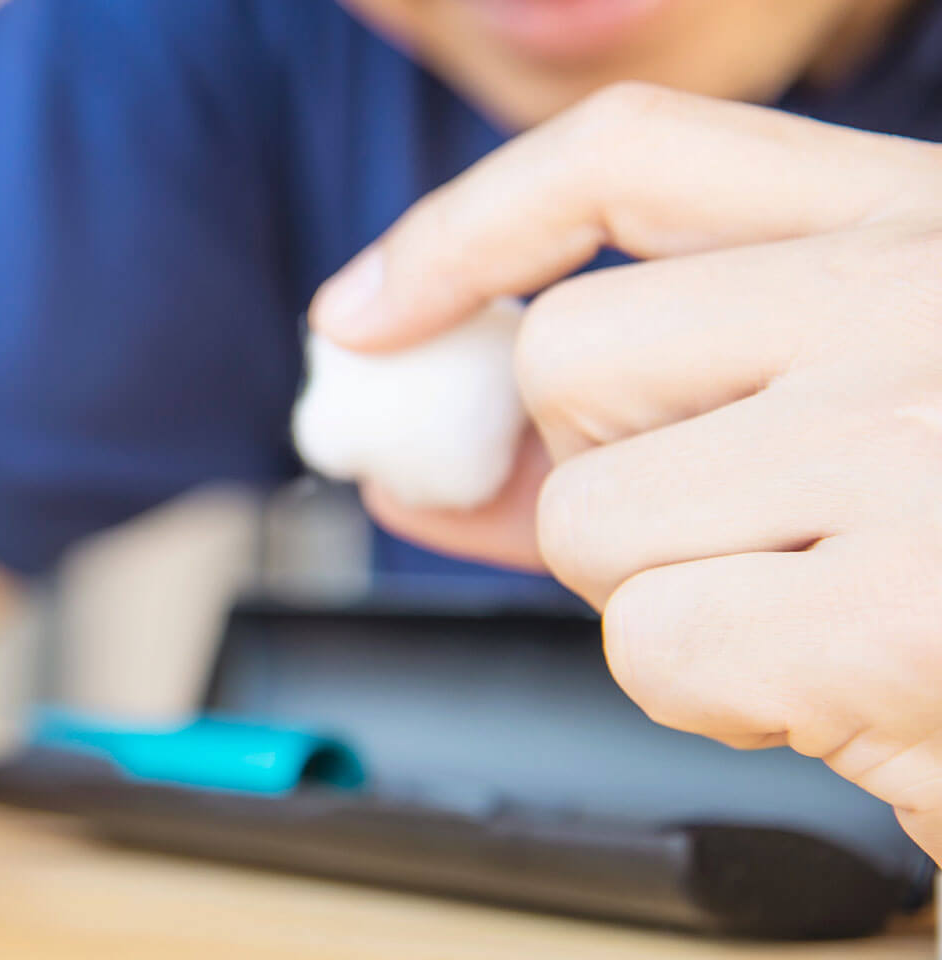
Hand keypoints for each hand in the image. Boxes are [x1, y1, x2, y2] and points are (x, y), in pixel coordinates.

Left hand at [309, 83, 941, 854]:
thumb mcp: (889, 411)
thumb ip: (672, 417)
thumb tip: (444, 462)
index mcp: (928, 227)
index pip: (636, 161)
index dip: (470, 230)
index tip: (367, 316)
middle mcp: (921, 295)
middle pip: (574, 355)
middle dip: (609, 474)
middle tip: (755, 536)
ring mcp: (919, 440)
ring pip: (593, 513)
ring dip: (673, 598)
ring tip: (846, 617)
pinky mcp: (912, 608)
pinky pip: (656, 643)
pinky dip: (721, 692)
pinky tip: (860, 686)